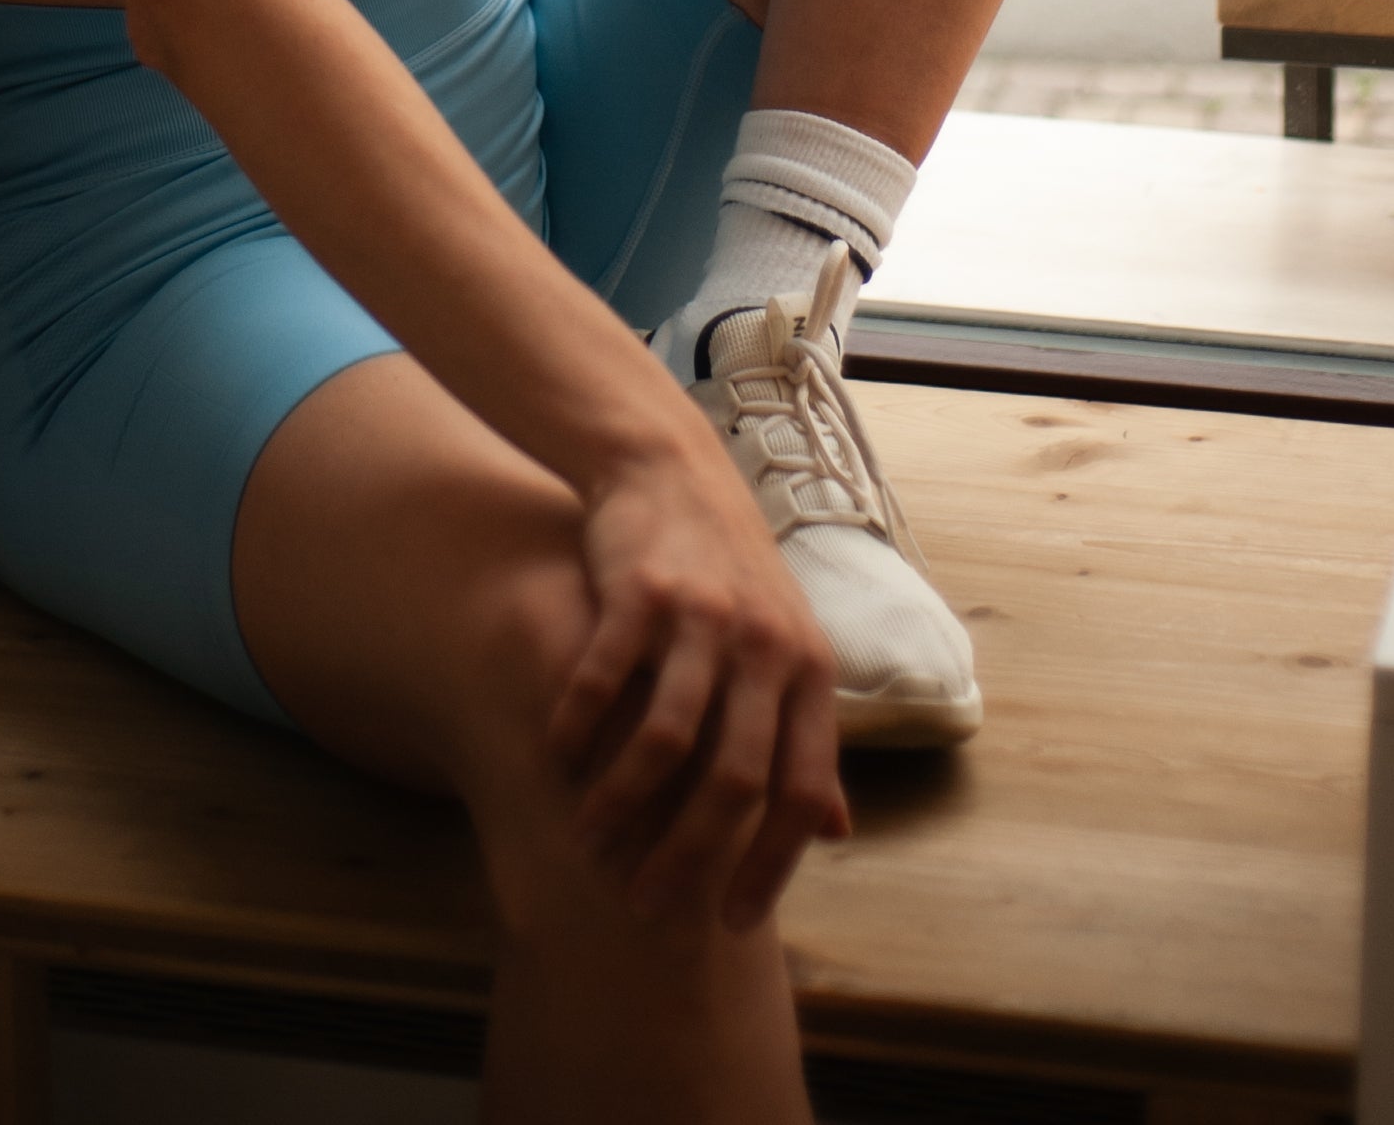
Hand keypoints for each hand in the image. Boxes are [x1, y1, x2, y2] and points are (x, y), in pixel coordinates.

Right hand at [547, 429, 846, 930]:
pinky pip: (603, 680)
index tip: (733, 922)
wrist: (672, 471)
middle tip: (646, 904)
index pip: (800, 791)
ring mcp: (701, 617)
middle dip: (686, 857)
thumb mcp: (788, 651)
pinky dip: (578, 729)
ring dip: (622, 804)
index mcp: (809, 671)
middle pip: (732, 781)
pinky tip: (558, 760)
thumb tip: (836, 833)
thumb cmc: (733, 578)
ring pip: (664, 740)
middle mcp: (764, 646)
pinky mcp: (638, 590)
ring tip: (589, 841)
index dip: (770, 865)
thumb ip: (806, 740)